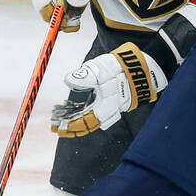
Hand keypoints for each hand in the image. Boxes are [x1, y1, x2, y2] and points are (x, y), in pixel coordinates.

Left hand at [51, 43, 167, 136]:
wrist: (140, 67)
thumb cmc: (121, 69)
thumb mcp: (101, 69)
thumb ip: (85, 76)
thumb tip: (69, 80)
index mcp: (103, 106)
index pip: (84, 123)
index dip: (70, 127)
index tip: (57, 128)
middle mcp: (106, 110)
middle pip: (86, 125)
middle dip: (70, 127)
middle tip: (56, 128)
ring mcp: (109, 106)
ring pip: (90, 120)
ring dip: (76, 122)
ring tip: (63, 121)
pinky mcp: (110, 101)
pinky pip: (94, 113)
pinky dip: (83, 114)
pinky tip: (75, 109)